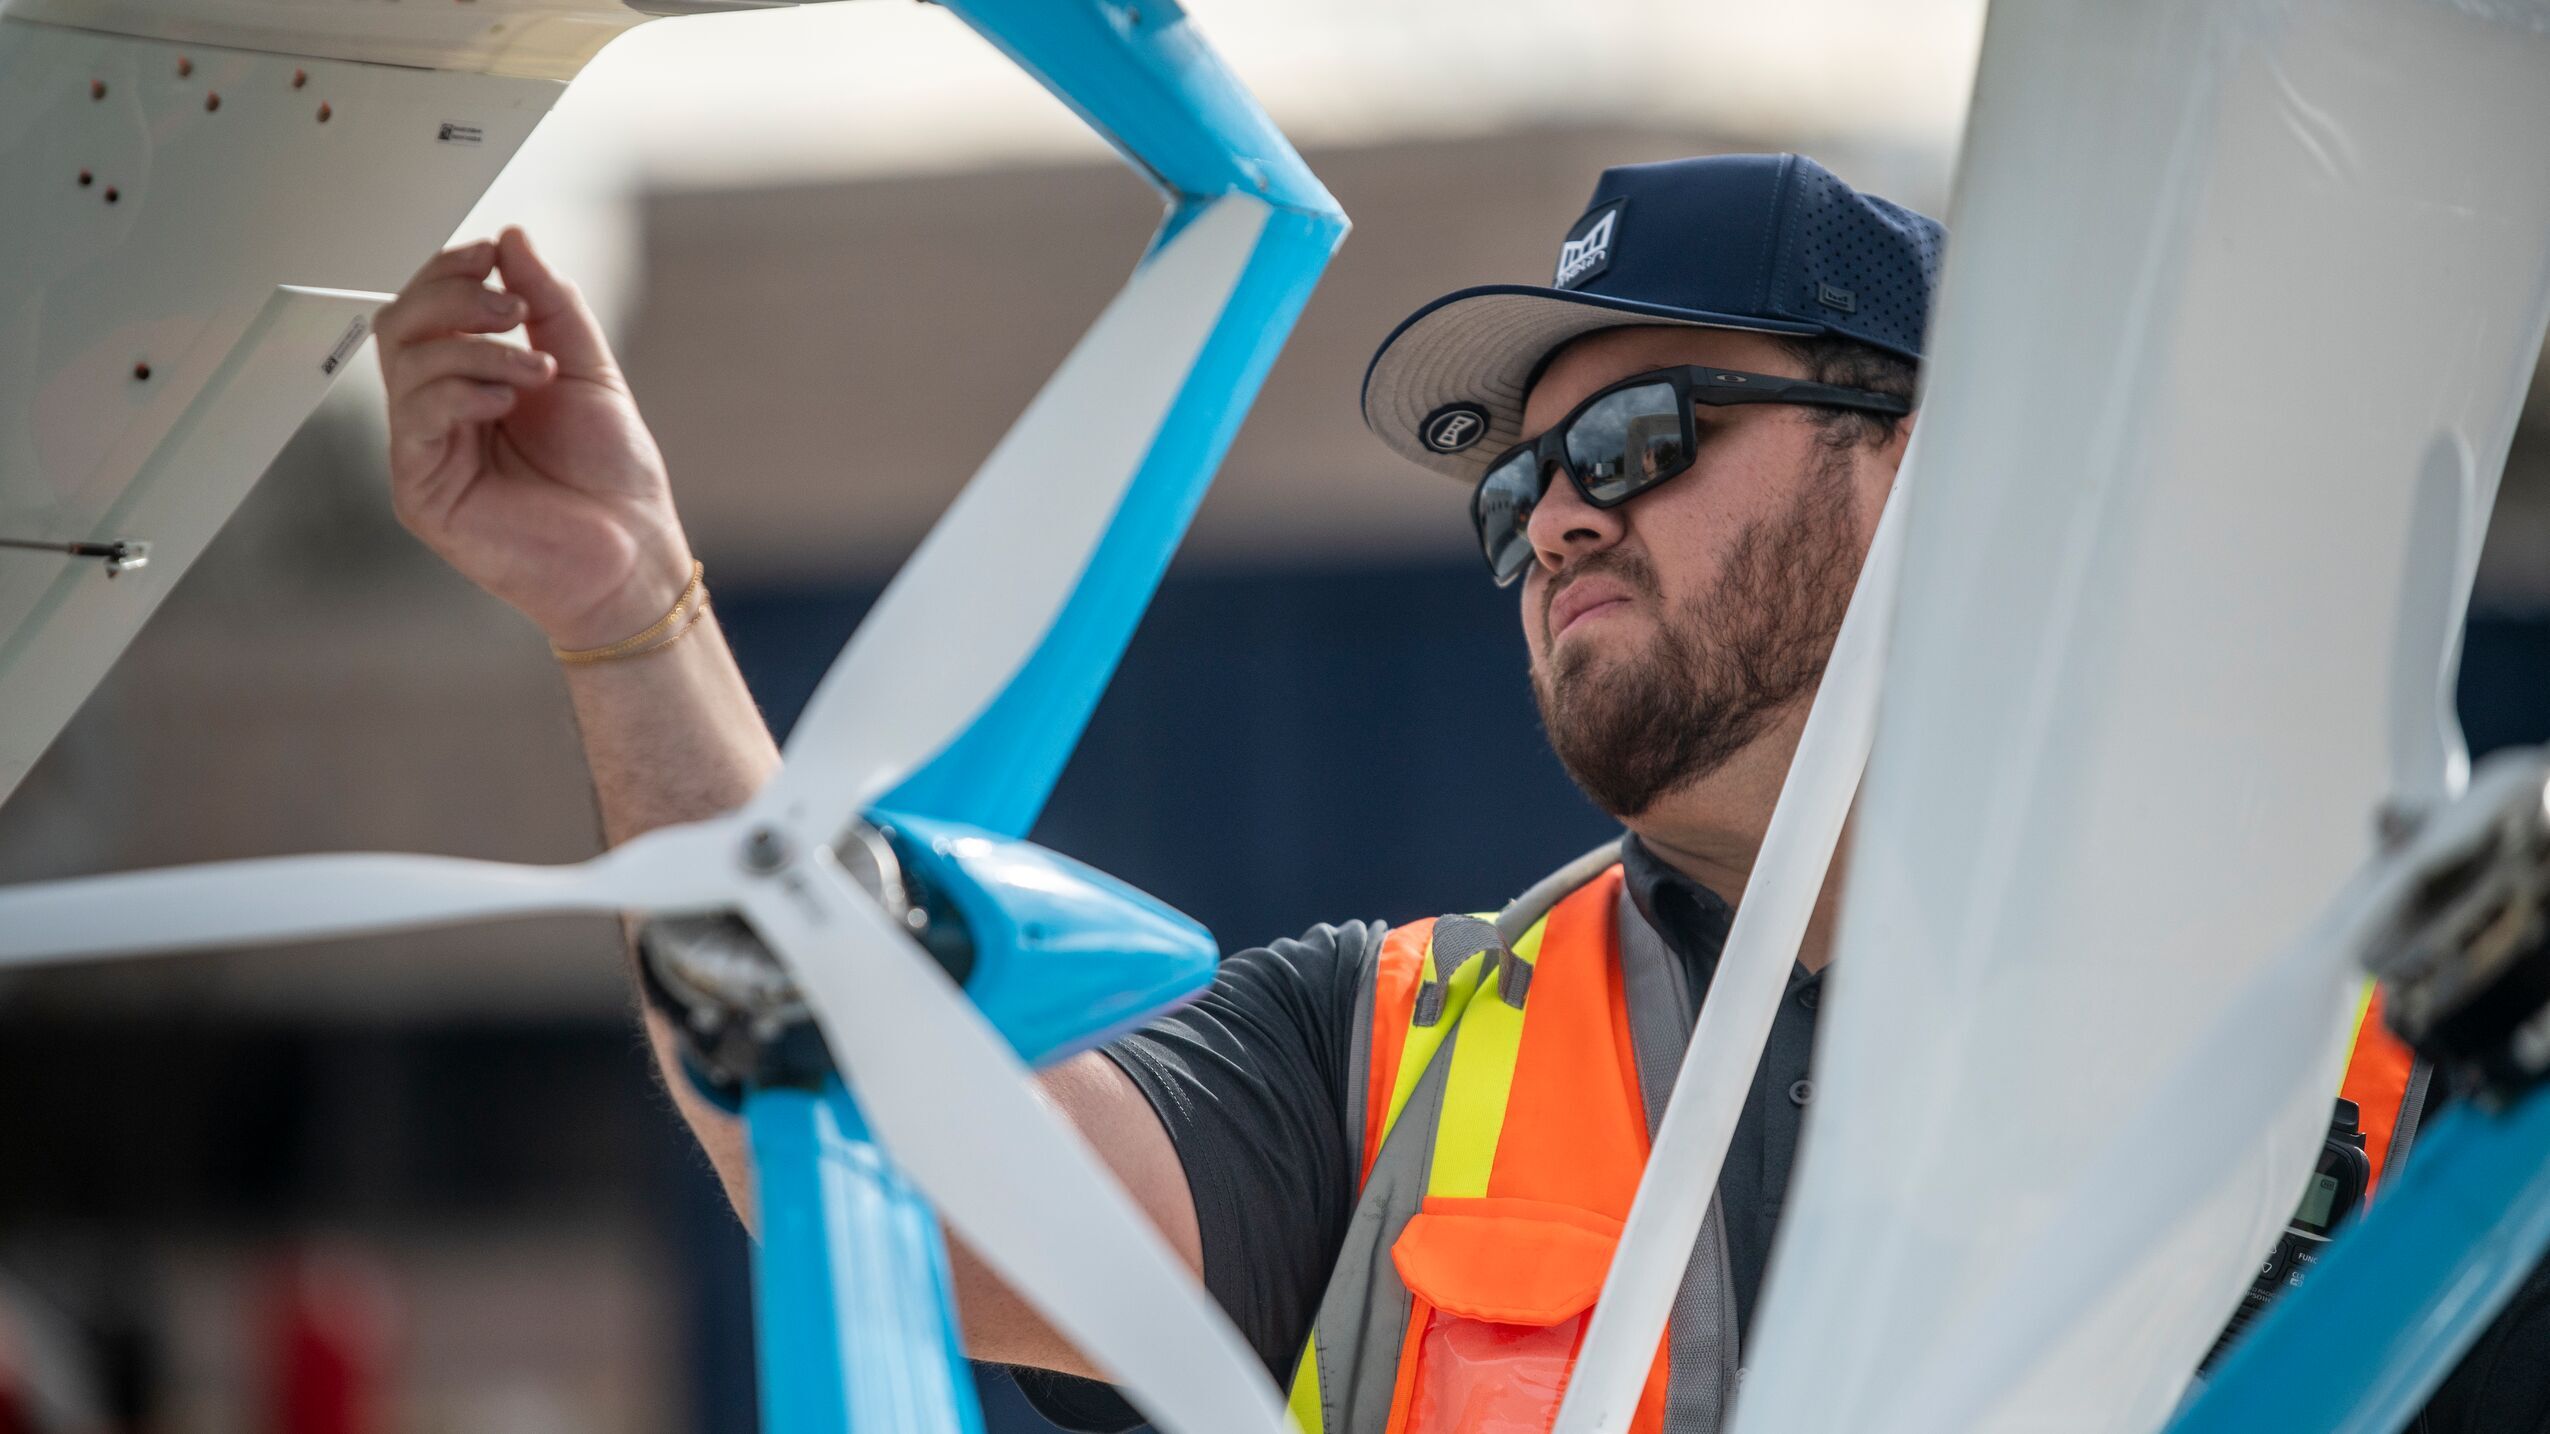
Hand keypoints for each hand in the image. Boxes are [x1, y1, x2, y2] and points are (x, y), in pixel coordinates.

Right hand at [376, 227, 693, 649]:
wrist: (634, 555)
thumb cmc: (614, 478)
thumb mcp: (587, 368)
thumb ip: (550, 303)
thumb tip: (513, 237)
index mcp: (472, 381)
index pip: (429, 308)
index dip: (449, 270)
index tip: (492, 252)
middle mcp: (441, 413)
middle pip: (401, 324)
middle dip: (453, 296)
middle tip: (511, 305)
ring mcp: (426, 452)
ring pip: (407, 362)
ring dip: (475, 347)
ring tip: (539, 370)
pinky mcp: (421, 492)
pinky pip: (416, 417)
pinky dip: (461, 390)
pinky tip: (509, 400)